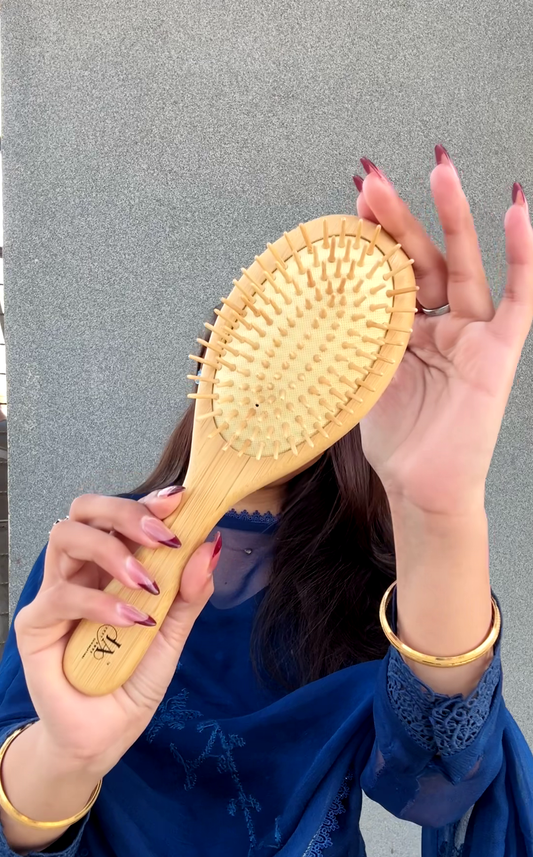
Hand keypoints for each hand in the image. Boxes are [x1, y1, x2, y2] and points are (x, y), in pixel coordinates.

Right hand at [14, 489, 219, 774]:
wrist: (104, 737)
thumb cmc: (131, 681)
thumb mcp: (172, 635)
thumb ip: (188, 594)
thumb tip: (209, 547)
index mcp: (110, 565)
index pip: (120, 516)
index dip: (147, 501)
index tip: (181, 501)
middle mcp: (79, 571)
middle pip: (85, 510)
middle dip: (126, 513)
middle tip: (162, 537)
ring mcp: (54, 593)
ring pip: (66, 537)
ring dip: (113, 551)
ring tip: (148, 583)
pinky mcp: (35, 624)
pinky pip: (62, 596)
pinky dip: (102, 603)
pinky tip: (133, 621)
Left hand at [353, 150, 532, 513]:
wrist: (421, 488)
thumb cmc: (394, 440)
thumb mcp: (360, 378)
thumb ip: (353, 333)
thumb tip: (320, 286)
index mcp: (403, 331)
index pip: (390, 272)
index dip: (373, 238)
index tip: (351, 202)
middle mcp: (439, 325)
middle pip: (423, 258)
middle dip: (401, 217)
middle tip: (375, 178)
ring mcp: (471, 334)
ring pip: (466, 264)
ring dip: (454, 217)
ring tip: (440, 170)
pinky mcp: (500, 350)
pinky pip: (516, 297)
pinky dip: (521, 255)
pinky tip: (518, 209)